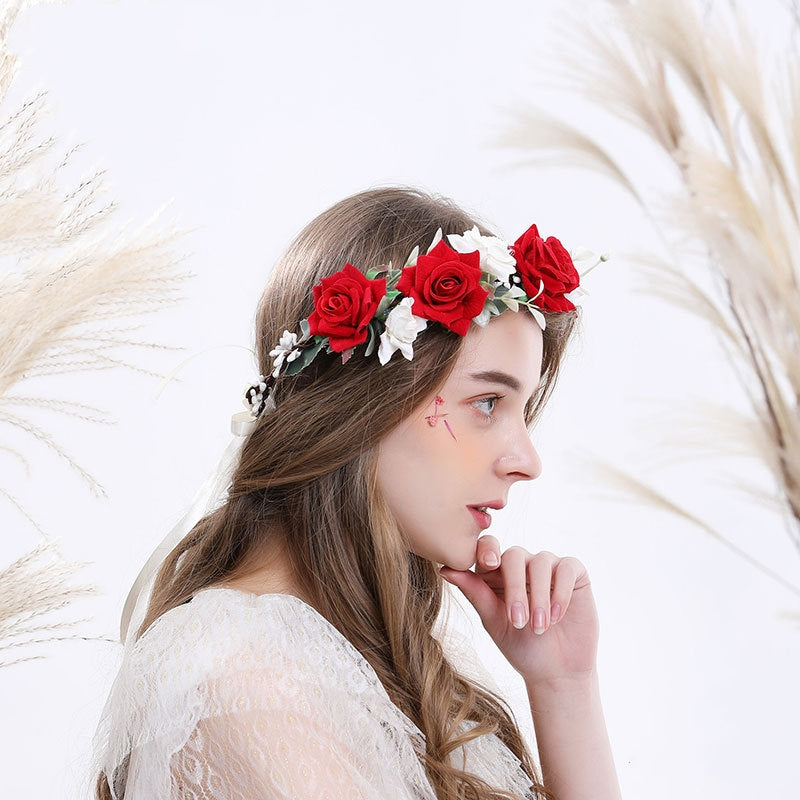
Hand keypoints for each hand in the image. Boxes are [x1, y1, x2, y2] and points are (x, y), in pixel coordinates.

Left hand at [440, 536, 598, 686]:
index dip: (487, 550)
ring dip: (539, 596)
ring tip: (538, 627)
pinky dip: (560, 592)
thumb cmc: (520, 646)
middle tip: (517, 620)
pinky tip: (556, 616)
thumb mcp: (493, 620)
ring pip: (541, 562)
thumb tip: (445, 569)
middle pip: (514, 556)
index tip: (489, 564)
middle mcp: (522, 564)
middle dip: (515, 588)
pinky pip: (567, 568)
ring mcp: (549, 566)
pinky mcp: (574, 573)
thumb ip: (474, 592)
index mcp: (497, 572)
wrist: (556, 672)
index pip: (489, 547)